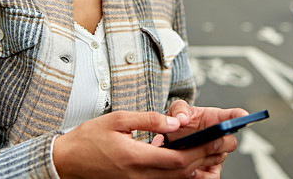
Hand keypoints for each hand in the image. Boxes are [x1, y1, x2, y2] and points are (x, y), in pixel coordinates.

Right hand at [53, 110, 228, 178]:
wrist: (66, 161)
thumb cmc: (88, 139)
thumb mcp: (118, 119)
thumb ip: (149, 119)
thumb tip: (176, 121)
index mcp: (136, 157)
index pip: (178, 158)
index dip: (202, 149)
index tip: (218, 138)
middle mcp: (140, 175)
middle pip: (182, 171)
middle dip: (207, 157)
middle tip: (225, 143)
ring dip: (197, 166)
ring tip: (213, 150)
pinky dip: (182, 173)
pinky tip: (191, 163)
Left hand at [151, 101, 247, 177]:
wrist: (171, 139)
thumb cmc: (178, 122)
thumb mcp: (176, 110)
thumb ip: (179, 110)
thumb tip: (182, 119)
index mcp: (216, 118)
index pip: (233, 116)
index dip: (239, 116)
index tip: (244, 117)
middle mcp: (221, 137)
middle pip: (231, 142)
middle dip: (220, 142)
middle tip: (208, 140)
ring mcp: (217, 154)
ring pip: (220, 158)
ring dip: (206, 157)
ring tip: (190, 154)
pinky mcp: (210, 170)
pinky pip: (212, 177)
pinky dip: (203, 176)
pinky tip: (191, 171)